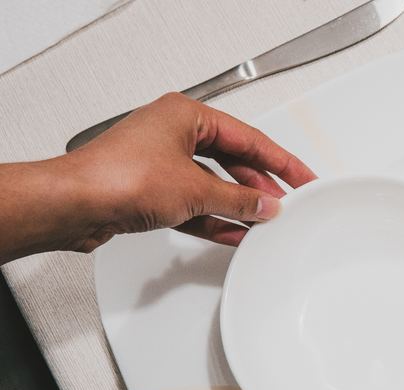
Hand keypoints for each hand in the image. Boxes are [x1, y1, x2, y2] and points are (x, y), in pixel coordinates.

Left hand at [62, 92, 315, 249]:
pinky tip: (235, 233)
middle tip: (285, 203)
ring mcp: (159, 163)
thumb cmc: (118, 177)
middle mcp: (171, 134)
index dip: (281, 161)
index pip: (248, 138)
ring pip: (212, 185)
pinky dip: (215, 219)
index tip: (302, 178)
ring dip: (237, 206)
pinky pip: (194, 204)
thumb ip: (238, 199)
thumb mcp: (196, 189)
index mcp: (185, 115)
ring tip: (264, 222)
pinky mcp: (149, 191)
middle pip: (231, 161)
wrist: (74, 204)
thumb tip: (265, 204)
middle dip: (258, 187)